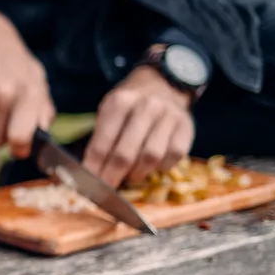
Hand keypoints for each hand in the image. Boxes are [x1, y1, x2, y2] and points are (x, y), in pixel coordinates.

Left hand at [83, 65, 194, 186]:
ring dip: (138, 173)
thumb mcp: (108, 111)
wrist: (162, 84)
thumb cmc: (129, 105)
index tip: (88, 185)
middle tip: (106, 189)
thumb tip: (90, 173)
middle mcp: (146, 107)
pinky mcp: (186, 127)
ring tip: (130, 175)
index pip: (102, 143)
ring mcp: (169, 116)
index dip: (94, 168)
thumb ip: (100, 138)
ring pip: (151, 157)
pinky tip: (152, 166)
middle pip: (126, 154)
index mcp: (120, 102)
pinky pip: (173, 156)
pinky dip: (161, 167)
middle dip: (113, 176)